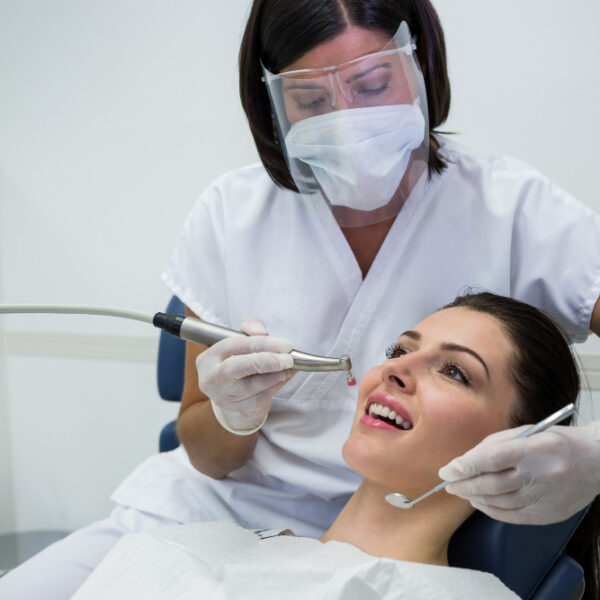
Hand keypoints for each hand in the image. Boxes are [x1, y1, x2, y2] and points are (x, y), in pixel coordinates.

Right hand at [196, 317, 294, 434]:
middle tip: (289, 358)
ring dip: (279, 373)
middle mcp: (212, 380)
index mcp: (207, 359)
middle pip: (236, 368)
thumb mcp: (240, 341)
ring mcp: (226, 397)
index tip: (284, 344)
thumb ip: (250, 328)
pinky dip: (280, 382)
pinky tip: (285, 375)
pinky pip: (266, 394)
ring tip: (290, 364)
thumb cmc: (238, 361)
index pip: (232, 345)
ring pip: (256, 384)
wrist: (233, 398)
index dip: (260, 343)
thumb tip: (263, 333)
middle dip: (266, 361)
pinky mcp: (242, 409)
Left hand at [438, 421, 599, 523]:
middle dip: (465, 484)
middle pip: (493, 484)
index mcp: (535, 449)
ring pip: (500, 502)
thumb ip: (494, 446)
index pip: (493, 459)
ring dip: (475, 497)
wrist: (597, 462)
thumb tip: (465, 462)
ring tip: (462, 492)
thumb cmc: (556, 442)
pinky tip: (480, 503)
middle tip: (449, 484)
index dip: (466, 466)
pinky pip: (513, 516)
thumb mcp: (526, 432)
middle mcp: (541, 475)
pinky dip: (492, 510)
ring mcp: (546, 497)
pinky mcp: (549, 514)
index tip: (447, 471)